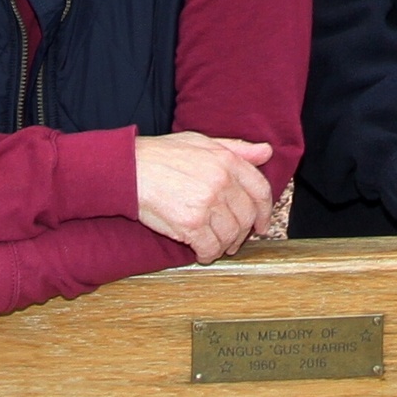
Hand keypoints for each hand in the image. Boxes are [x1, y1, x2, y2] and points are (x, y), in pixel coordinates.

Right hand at [134, 132, 275, 263]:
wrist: (129, 170)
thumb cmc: (162, 155)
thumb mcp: (201, 142)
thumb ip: (237, 148)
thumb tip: (267, 152)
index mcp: (227, 160)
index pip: (260, 190)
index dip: (265, 211)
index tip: (262, 225)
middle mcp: (221, 182)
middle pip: (246, 216)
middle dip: (242, 233)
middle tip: (233, 241)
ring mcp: (207, 204)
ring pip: (230, 235)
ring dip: (225, 245)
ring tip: (215, 246)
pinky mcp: (191, 224)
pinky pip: (210, 247)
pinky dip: (208, 254)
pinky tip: (200, 252)